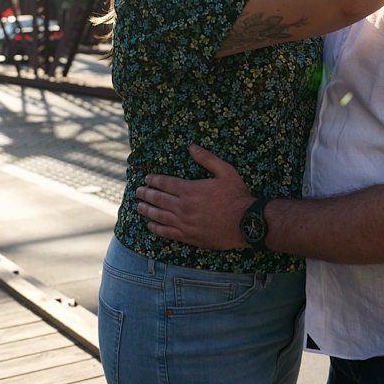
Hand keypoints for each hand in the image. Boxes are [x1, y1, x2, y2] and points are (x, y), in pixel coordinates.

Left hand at [135, 145, 253, 250]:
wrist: (246, 223)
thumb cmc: (237, 196)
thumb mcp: (226, 171)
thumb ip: (207, 158)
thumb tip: (192, 146)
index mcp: (190, 190)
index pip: (165, 183)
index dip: (154, 180)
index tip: (146, 179)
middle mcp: (183, 207)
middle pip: (159, 199)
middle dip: (146, 194)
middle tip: (137, 192)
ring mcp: (185, 223)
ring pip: (160, 216)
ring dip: (147, 210)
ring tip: (139, 207)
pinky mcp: (189, 236)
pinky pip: (168, 233)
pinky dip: (157, 229)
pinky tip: (150, 226)